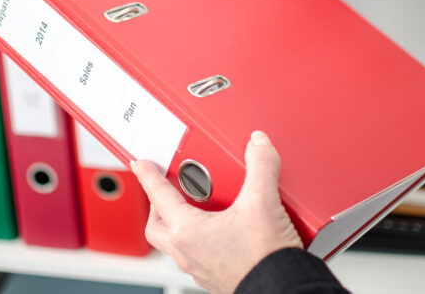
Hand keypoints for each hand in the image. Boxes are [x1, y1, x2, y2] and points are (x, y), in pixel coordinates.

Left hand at [131, 131, 301, 293]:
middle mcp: (187, 252)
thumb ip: (260, 167)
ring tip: (194, 206)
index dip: (148, 176)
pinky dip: (198, 239)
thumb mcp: (262, 203)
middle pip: (157, 224)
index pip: (158, 196)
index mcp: (187, 231)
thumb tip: (258, 146)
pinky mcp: (214, 277)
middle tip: (164, 187)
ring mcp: (199, 268)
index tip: (141, 164)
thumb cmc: (264, 259)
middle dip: (157, 203)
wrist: (283, 291)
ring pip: (174, 243)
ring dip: (176, 223)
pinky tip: (218, 231)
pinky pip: (194, 255)